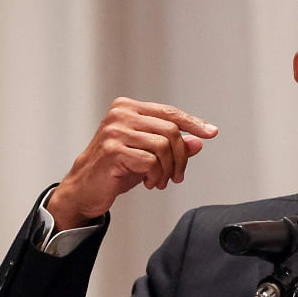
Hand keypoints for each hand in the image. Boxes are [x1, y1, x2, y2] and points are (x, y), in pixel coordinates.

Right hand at [47, 97, 217, 229]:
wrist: (85, 188)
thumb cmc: (115, 169)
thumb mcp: (148, 155)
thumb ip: (172, 146)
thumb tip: (198, 142)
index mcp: (128, 108)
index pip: (169, 112)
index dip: (193, 123)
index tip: (212, 133)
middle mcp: (121, 114)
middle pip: (171, 130)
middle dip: (181, 157)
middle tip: (178, 176)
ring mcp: (115, 131)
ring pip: (163, 146)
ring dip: (168, 170)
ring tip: (162, 181)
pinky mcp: (113, 150)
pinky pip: (150, 162)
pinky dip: (156, 176)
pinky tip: (149, 183)